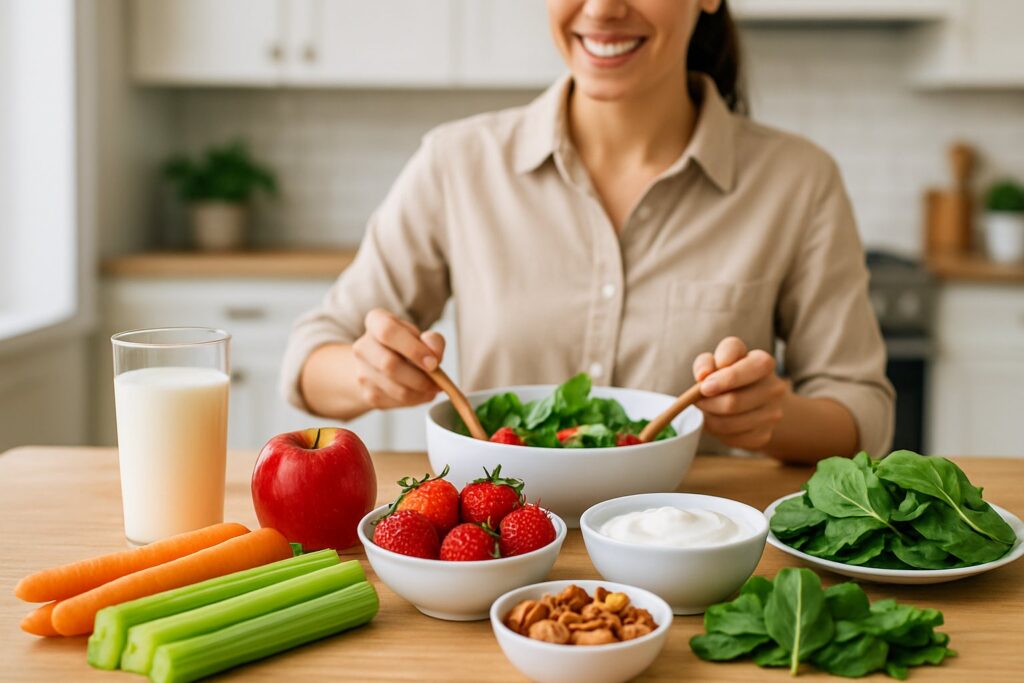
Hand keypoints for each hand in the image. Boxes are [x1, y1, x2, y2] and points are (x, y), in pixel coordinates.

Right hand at [351, 308, 445, 409]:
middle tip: (438, 381)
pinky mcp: (368, 394)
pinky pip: (396, 402)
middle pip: (389, 364)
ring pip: (395, 388)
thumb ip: (433, 340)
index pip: (388, 332)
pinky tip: (422, 393)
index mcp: (376, 322)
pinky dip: (415, 400)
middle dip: (419, 377)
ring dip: (420, 392)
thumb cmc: (404, 346)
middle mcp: (363, 346)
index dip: (412, 348)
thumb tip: (434, 354)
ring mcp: (362, 372)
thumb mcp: (421, 336)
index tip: (433, 363)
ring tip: (433, 387)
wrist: (380, 366)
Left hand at [692, 336, 789, 450]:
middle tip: (696, 401)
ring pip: (729, 423)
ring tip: (704, 410)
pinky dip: (718, 432)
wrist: (755, 398)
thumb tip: (702, 375)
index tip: (704, 385)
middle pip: (733, 402)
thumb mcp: (718, 360)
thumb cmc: (730, 374)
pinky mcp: (764, 435)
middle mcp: (774, 388)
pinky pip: (732, 438)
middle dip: (708, 403)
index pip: (748, 369)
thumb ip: (707, 361)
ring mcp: (772, 414)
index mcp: (763, 363)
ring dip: (709, 418)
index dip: (724, 379)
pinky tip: (716, 421)